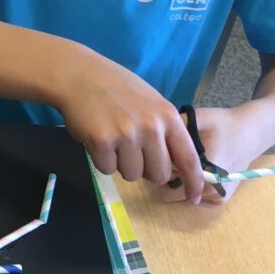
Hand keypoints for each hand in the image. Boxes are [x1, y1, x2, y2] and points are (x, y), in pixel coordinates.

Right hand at [53, 48, 204, 203]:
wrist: (80, 76)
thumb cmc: (118, 89)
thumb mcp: (152, 104)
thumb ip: (165, 132)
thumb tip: (176, 167)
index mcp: (168, 117)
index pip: (188, 158)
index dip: (194, 182)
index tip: (194, 197)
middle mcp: (151, 127)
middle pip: (159, 174)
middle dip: (146, 170)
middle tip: (133, 150)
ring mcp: (126, 135)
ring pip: (132, 175)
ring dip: (122, 164)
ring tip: (113, 139)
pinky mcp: (102, 142)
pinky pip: (107, 169)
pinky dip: (102, 159)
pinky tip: (98, 138)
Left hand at [159, 106, 257, 206]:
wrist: (250, 134)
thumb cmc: (222, 124)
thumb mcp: (197, 119)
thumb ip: (173, 131)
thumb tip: (153, 144)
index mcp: (203, 168)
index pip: (164, 180)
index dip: (159, 167)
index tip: (164, 155)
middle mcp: (209, 189)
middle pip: (169, 194)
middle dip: (167, 179)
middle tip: (175, 161)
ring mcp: (215, 198)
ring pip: (180, 197)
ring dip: (179, 185)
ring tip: (188, 166)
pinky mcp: (220, 202)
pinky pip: (194, 199)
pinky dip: (191, 188)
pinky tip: (200, 173)